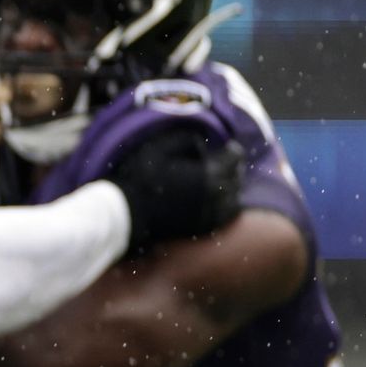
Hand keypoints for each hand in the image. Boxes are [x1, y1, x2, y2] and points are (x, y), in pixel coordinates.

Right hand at [110, 127, 245, 253]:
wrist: (129, 214)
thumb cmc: (141, 178)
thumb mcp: (158, 148)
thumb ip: (184, 139)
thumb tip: (202, 142)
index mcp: (209, 172)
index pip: (233, 158)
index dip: (232, 150)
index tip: (228, 146)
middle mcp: (217, 194)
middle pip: (236, 178)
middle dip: (233, 168)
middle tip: (228, 162)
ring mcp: (212, 213)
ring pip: (234, 198)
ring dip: (232, 187)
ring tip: (225, 181)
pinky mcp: (205, 227)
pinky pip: (227, 216)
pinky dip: (228, 205)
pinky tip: (221, 201)